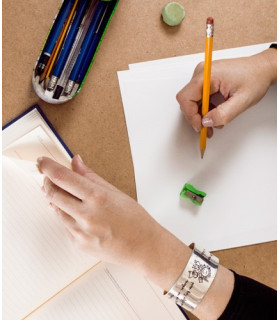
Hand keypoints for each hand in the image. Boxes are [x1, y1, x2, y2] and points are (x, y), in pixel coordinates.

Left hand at [37, 155, 189, 289]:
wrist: (144, 248)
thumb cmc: (135, 219)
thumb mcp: (116, 192)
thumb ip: (91, 177)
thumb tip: (76, 162)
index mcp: (97, 197)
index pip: (63, 177)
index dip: (48, 167)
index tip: (42, 162)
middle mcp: (86, 215)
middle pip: (53, 193)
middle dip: (47, 181)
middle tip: (48, 176)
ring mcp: (81, 232)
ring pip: (56, 209)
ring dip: (54, 198)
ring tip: (63, 192)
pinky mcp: (78, 244)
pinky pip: (64, 224)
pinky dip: (65, 214)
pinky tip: (74, 210)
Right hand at [177, 48, 276, 137]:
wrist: (262, 69)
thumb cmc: (255, 78)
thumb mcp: (242, 101)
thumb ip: (223, 114)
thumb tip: (207, 122)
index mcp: (208, 75)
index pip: (186, 97)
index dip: (190, 115)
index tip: (199, 126)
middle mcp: (202, 73)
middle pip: (187, 100)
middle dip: (196, 117)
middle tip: (206, 129)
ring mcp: (203, 76)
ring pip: (192, 100)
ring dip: (200, 114)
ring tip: (212, 123)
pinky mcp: (206, 80)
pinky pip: (198, 97)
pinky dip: (204, 108)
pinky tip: (214, 115)